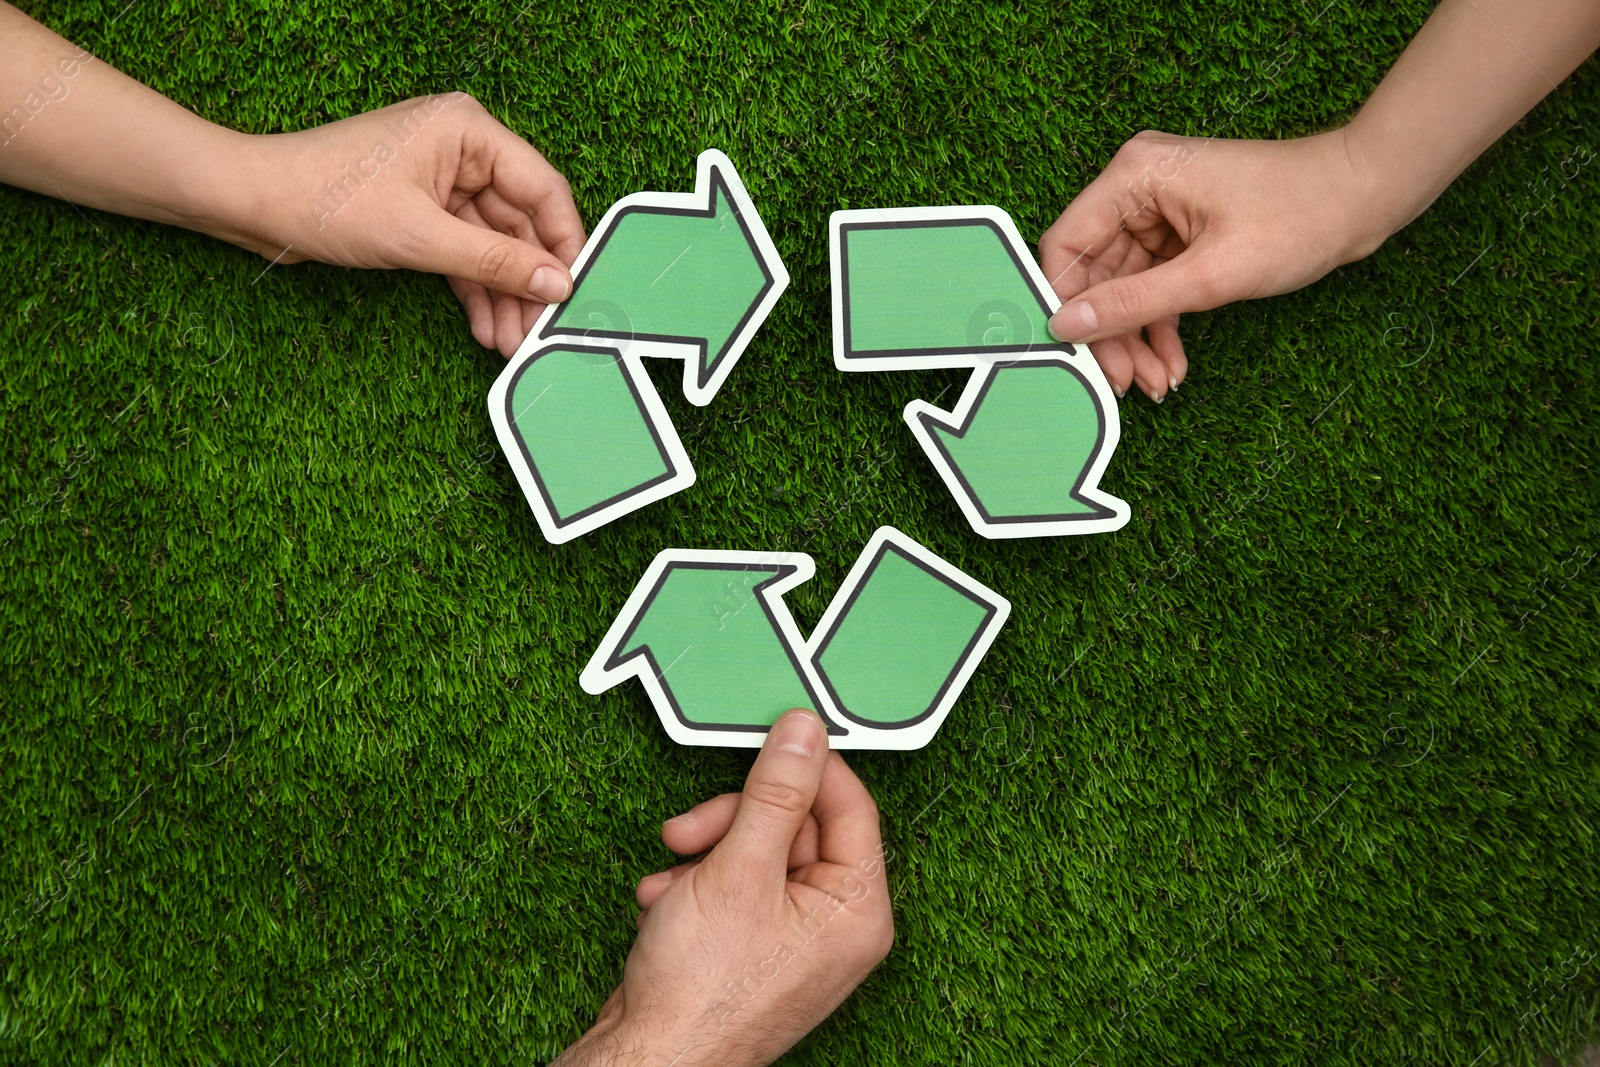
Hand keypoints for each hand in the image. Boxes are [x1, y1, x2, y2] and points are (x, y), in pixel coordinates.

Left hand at [222, 93, 584, 357]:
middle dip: (529, 282)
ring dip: (503, 296)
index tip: (577, 290)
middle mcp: (462, 150)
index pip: (542, 189)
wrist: (254, 205)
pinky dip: (475, 290)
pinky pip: (465, 254)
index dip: (565, 243)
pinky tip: (484, 328)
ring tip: (512, 343)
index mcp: (468, 130)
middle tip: (543, 331)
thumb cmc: (324, 196)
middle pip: (520, 224)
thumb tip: (556, 284)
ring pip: (494, 247)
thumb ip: (496, 261)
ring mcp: (443, 183)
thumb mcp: (421, 236)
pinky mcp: (424, 213)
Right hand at [555, 709, 893, 1066]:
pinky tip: (664, 903)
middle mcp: (833, 923)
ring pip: (756, 849)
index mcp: (856, 909)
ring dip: (705, 851)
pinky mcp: (754, 944)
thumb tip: (804, 733)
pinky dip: (695, 884)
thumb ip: (774, 794)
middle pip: (795, 824)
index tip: (767, 737)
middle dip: (733, 820)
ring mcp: (793, 936)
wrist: (649, 1061)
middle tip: (691, 829)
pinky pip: (734, 884)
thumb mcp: (739, 870)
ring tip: (671, 876)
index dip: (805, 767)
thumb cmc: (701, 993)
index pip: (849, 805)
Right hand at [1039, 129, 1383, 401]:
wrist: (1365, 199)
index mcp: (1134, 176)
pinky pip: (1154, 287)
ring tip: (1157, 382)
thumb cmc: (1299, 215)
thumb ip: (1132, 303)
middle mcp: (1138, 188)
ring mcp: (1160, 212)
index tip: (1070, 352)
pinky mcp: (1182, 235)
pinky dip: (1160, 326)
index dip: (1063, 302)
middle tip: (1124, 383)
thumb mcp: (1210, 273)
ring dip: (1137, 340)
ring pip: (1124, 289)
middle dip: (1110, 334)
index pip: (1067, 245)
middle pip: (1094, 275)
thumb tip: (1066, 326)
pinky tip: (1172, 364)